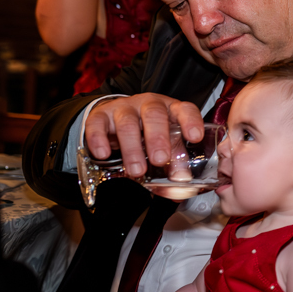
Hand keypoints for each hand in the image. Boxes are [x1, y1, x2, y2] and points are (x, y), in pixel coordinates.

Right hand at [84, 94, 203, 177]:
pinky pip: (97, 124)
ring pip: (127, 122)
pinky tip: (104, 154)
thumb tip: (182, 185)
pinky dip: (99, 140)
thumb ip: (175, 163)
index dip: (191, 121)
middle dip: (158, 138)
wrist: (116, 118)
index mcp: (171, 110)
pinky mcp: (101, 115)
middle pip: (154, 115)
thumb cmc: (148, 131)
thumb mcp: (166, 143)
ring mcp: (124, 108)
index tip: (195, 137)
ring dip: (132, 148)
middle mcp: (149, 105)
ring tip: (137, 171)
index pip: (185, 109)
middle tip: (160, 160)